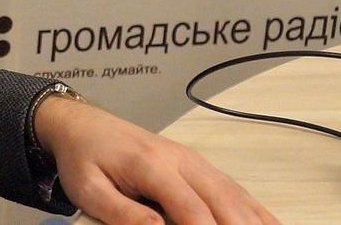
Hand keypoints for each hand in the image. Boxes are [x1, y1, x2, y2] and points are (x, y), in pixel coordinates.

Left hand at [33, 95, 278, 224]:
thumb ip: (121, 212)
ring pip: (236, 197)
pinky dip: (257, 211)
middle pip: (223, 203)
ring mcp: (194, 161)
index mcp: (152, 165)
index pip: (192, 210)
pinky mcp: (200, 167)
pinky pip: (235, 190)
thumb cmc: (84, 158)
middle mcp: (181, 160)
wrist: (83, 125)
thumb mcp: (88, 188)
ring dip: (255, 222)